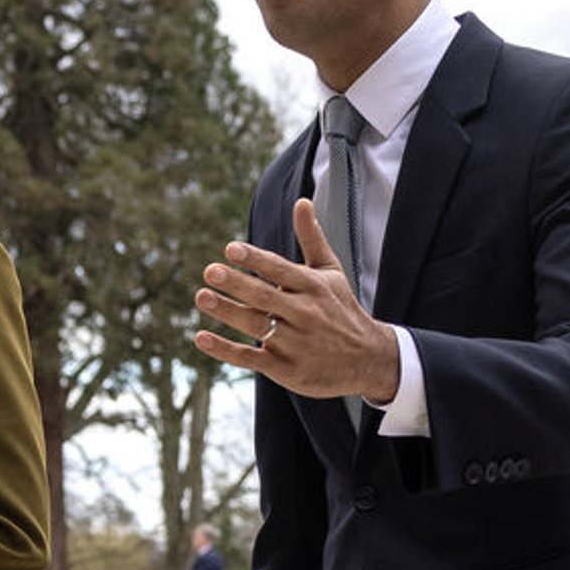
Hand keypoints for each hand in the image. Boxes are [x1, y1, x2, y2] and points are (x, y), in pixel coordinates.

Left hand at [193, 198, 399, 402]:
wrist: (368, 360)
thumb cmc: (340, 308)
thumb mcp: (331, 272)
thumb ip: (312, 238)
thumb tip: (301, 201)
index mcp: (314, 288)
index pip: (281, 270)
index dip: (256, 260)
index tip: (230, 249)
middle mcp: (305, 314)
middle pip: (265, 297)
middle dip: (237, 284)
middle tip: (210, 271)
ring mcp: (295, 343)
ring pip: (256, 325)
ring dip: (227, 312)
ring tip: (202, 296)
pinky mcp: (286, 369)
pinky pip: (250, 358)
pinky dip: (225, 351)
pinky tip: (201, 338)